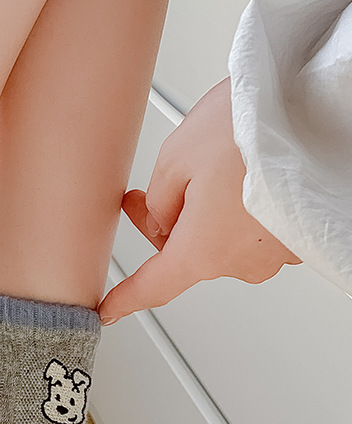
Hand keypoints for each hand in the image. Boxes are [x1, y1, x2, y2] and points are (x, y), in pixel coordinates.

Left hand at [97, 77, 301, 324]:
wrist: (312, 113)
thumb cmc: (249, 131)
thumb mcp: (175, 159)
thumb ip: (157, 202)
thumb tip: (161, 218)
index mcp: (203, 250)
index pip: (154, 286)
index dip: (126, 299)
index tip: (110, 310)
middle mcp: (242, 262)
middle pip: (186, 254)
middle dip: (164, 224)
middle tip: (146, 191)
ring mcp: (275, 252)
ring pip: (222, 239)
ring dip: (206, 211)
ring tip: (212, 164)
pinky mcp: (298, 235)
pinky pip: (255, 229)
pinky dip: (241, 207)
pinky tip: (241, 172)